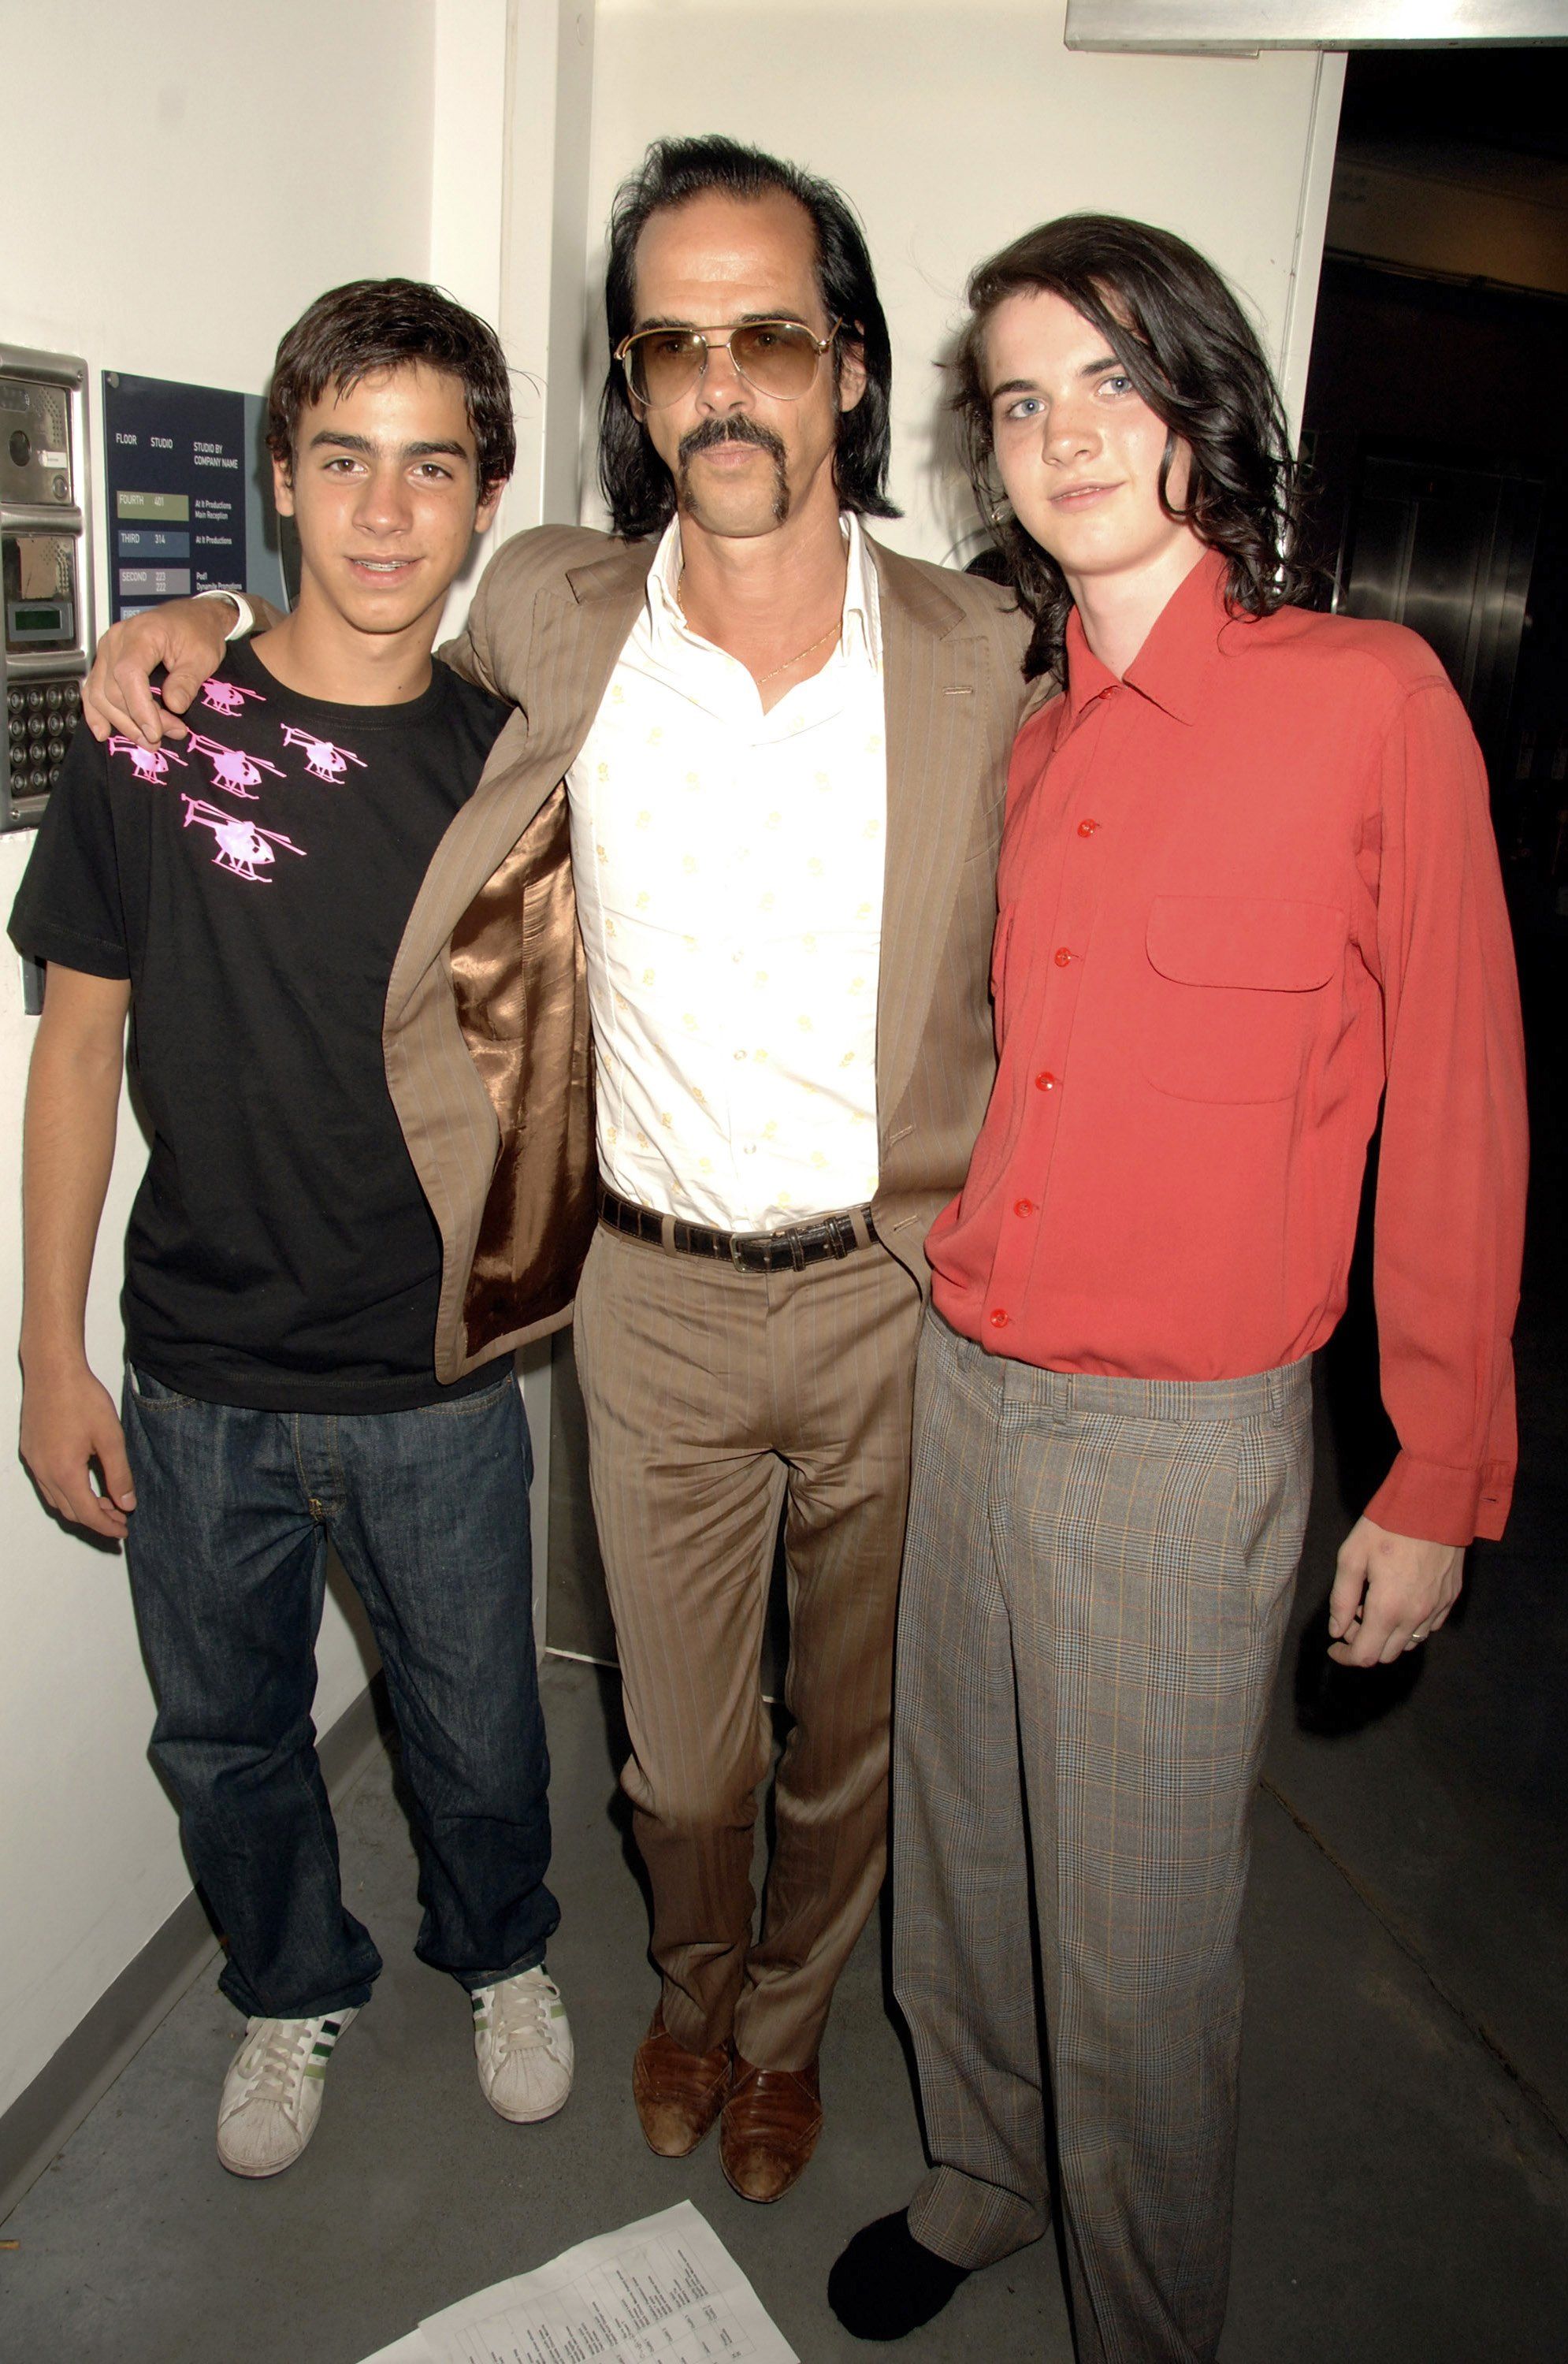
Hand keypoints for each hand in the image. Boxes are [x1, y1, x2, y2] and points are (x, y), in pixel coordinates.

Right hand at [21, 1357, 136, 1538]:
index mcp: (64, 1472)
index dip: (107, 1526)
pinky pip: (47, 1484)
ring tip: (107, 1503)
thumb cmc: (82, 1398)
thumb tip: (127, 1504)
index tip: (124, 1531)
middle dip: (96, 1520)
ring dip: (81, 1507)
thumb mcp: (110, 1437)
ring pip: (56, 1500)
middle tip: (120, 1519)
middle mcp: (43, 1472)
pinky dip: (67, 1492)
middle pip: (70, 1511)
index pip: (87, 1513)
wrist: (52, 1370)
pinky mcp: (30, 1451)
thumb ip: (119, 1473)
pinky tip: (85, 1483)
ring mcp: (33, 1462)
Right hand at [81, 597, 234, 747]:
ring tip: (148, 741)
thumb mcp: (203, 657)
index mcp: (142, 634)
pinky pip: (93, 688)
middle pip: (114, 689)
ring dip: (122, 722)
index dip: (139, 708)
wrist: (193, 617)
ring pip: (100, 694)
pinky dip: (97, 712)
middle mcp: (117, 640)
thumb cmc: (199, 632)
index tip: (156, 732)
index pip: (129, 675)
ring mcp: (108, 649)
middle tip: (167, 735)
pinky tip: (103, 731)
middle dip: (138, 720)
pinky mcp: (106, 660)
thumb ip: (187, 681)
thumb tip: (173, 706)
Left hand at [1327, 1515, 1462, 1667]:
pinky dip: (1410, 1624)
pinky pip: (1428, 1627)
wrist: (1435, 1504)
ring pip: (1409, 1643)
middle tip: (1353, 1616)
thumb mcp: (1352, 1556)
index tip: (1333, 1646)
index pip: (1365, 1656)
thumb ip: (1342, 1598)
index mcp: (1388, 1609)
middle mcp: (1416, 1617)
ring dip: (1388, 1635)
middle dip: (1365, 1643)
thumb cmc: (1387, 1526)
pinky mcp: (1450, 1598)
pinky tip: (1400, 1600)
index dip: (1345, 1657)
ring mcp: (1437, 1609)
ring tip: (1376, 1605)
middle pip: (1388, 1655)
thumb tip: (1337, 1630)